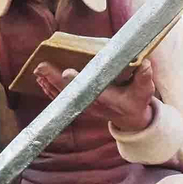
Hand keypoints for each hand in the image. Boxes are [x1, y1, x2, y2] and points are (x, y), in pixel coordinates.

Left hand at [34, 57, 157, 132]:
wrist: (131, 119)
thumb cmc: (137, 101)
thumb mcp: (145, 91)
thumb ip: (145, 78)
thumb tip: (145, 64)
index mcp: (106, 99)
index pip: (89, 90)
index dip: (77, 82)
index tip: (67, 72)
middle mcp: (91, 104)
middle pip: (69, 92)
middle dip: (53, 79)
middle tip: (41, 67)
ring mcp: (83, 106)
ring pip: (61, 96)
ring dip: (47, 84)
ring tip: (37, 71)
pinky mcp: (79, 106)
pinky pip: (61, 98)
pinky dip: (50, 89)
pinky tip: (40, 80)